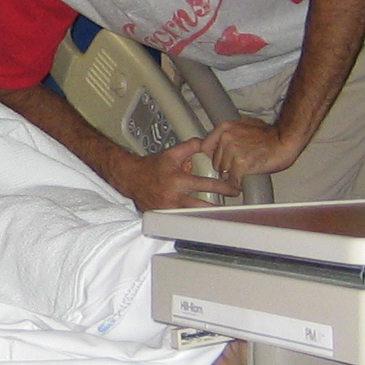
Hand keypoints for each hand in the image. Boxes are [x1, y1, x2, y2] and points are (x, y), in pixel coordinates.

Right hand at [105, 139, 234, 209]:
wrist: (131, 178)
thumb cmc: (151, 167)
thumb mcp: (171, 153)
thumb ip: (190, 146)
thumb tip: (206, 142)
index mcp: (178, 180)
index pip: (206, 185)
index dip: (223, 188)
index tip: (234, 190)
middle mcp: (173, 197)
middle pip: (202, 208)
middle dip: (218, 209)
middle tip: (232, 209)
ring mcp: (168, 209)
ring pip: (192, 217)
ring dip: (206, 217)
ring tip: (220, 217)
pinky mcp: (163, 217)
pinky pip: (180, 221)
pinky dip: (190, 221)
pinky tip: (201, 222)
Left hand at [199, 119, 302, 185]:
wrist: (285, 140)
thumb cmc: (270, 135)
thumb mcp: (245, 125)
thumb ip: (230, 133)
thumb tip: (219, 141)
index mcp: (225, 128)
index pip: (206, 146)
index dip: (213, 156)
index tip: (220, 160)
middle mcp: (226, 138)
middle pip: (215, 161)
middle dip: (225, 167)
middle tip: (236, 168)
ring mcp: (233, 151)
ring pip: (224, 171)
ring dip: (232, 175)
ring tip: (243, 172)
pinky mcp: (241, 164)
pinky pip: (233, 179)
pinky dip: (238, 183)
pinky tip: (244, 180)